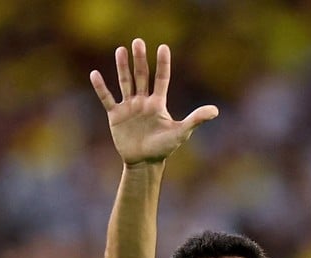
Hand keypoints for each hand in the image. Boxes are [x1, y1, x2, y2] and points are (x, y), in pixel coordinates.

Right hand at [89, 38, 217, 164]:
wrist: (144, 162)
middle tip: (138, 42)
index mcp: (158, 103)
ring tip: (121, 50)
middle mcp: (143, 101)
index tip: (163, 47)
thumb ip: (196, 119)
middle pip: (141, 76)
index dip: (163, 64)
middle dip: (140, 60)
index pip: (162, 79)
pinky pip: (107, 98)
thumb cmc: (164, 148)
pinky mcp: (116, 115)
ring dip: (122, 67)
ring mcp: (129, 107)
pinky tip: (95, 74)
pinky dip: (101, 88)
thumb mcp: (181, 132)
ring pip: (125, 82)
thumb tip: (216, 110)